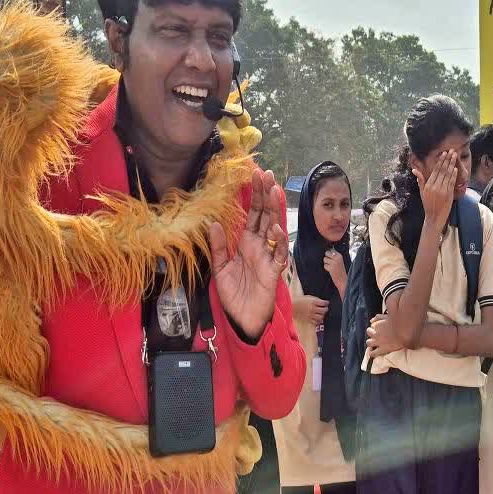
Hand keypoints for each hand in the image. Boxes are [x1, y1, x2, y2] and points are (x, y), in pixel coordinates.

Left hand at [210, 169, 288, 337]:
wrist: (242, 319)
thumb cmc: (233, 294)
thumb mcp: (219, 268)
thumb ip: (218, 247)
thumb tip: (213, 223)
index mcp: (246, 242)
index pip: (252, 213)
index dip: (254, 195)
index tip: (254, 175)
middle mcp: (259, 245)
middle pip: (265, 215)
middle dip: (266, 194)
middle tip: (266, 174)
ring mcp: (268, 256)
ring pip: (274, 228)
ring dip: (275, 210)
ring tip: (274, 191)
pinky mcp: (273, 271)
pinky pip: (278, 254)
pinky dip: (279, 241)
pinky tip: (276, 228)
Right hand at [298, 295, 328, 324]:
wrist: (291, 306)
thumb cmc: (298, 301)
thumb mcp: (308, 297)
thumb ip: (316, 299)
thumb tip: (322, 302)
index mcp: (313, 302)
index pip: (324, 303)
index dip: (326, 303)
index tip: (326, 303)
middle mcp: (313, 308)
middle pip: (324, 310)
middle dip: (325, 309)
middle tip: (325, 309)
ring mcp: (310, 315)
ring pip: (321, 317)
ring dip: (322, 315)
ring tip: (321, 314)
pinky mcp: (308, 320)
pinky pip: (316, 322)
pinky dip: (318, 321)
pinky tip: (318, 319)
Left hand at [323, 249, 346, 290]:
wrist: (343, 279)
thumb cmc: (340, 270)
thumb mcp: (339, 260)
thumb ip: (335, 255)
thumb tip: (327, 250)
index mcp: (339, 255)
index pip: (331, 249)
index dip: (329, 253)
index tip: (331, 258)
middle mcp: (337, 258)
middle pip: (326, 253)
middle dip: (326, 257)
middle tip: (330, 262)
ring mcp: (334, 263)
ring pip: (324, 259)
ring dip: (326, 263)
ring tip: (331, 266)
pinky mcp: (331, 268)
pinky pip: (325, 265)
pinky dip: (326, 268)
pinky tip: (330, 270)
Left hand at [366, 314, 404, 357]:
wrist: (406, 334)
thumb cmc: (400, 323)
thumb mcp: (389, 317)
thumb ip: (379, 317)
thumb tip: (371, 320)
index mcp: (378, 325)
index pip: (372, 325)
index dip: (375, 326)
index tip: (380, 326)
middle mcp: (376, 333)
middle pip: (368, 332)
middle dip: (371, 332)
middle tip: (377, 333)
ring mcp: (379, 342)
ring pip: (368, 342)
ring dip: (370, 342)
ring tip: (374, 342)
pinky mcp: (383, 350)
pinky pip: (373, 353)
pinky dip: (371, 352)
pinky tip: (373, 352)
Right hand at [412, 150, 457, 224]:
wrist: (434, 216)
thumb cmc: (428, 203)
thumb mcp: (422, 191)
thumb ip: (420, 180)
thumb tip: (414, 170)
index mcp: (428, 185)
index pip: (435, 170)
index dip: (440, 161)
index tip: (444, 153)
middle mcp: (435, 186)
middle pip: (442, 170)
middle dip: (447, 159)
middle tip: (451, 151)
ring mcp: (442, 190)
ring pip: (447, 174)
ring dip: (452, 164)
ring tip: (454, 156)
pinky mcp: (448, 194)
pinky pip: (451, 182)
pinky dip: (453, 175)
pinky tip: (455, 168)